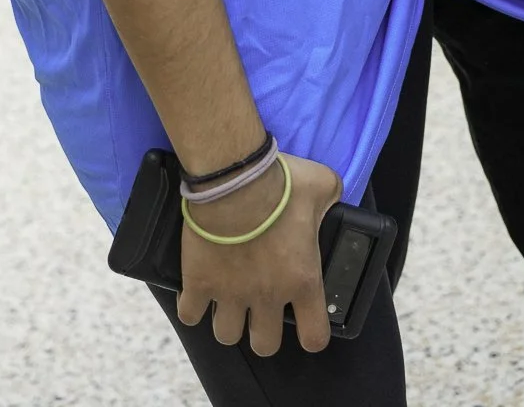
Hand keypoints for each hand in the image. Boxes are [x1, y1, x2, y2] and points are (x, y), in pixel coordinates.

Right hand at [178, 154, 340, 357]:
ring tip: (228, 301)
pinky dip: (191, 306)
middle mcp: (267, 296)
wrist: (232, 179)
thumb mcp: (321, 184)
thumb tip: (334, 197)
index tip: (304, 321)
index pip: (314, 336)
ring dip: (229, 320)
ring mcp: (230, 294)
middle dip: (263, 330)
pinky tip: (196, 291)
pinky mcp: (198, 283)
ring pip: (227, 335)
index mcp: (301, 280)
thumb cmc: (279, 184)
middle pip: (265, 344)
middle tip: (260, 307)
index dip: (311, 333)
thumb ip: (332, 197)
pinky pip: (189, 315)